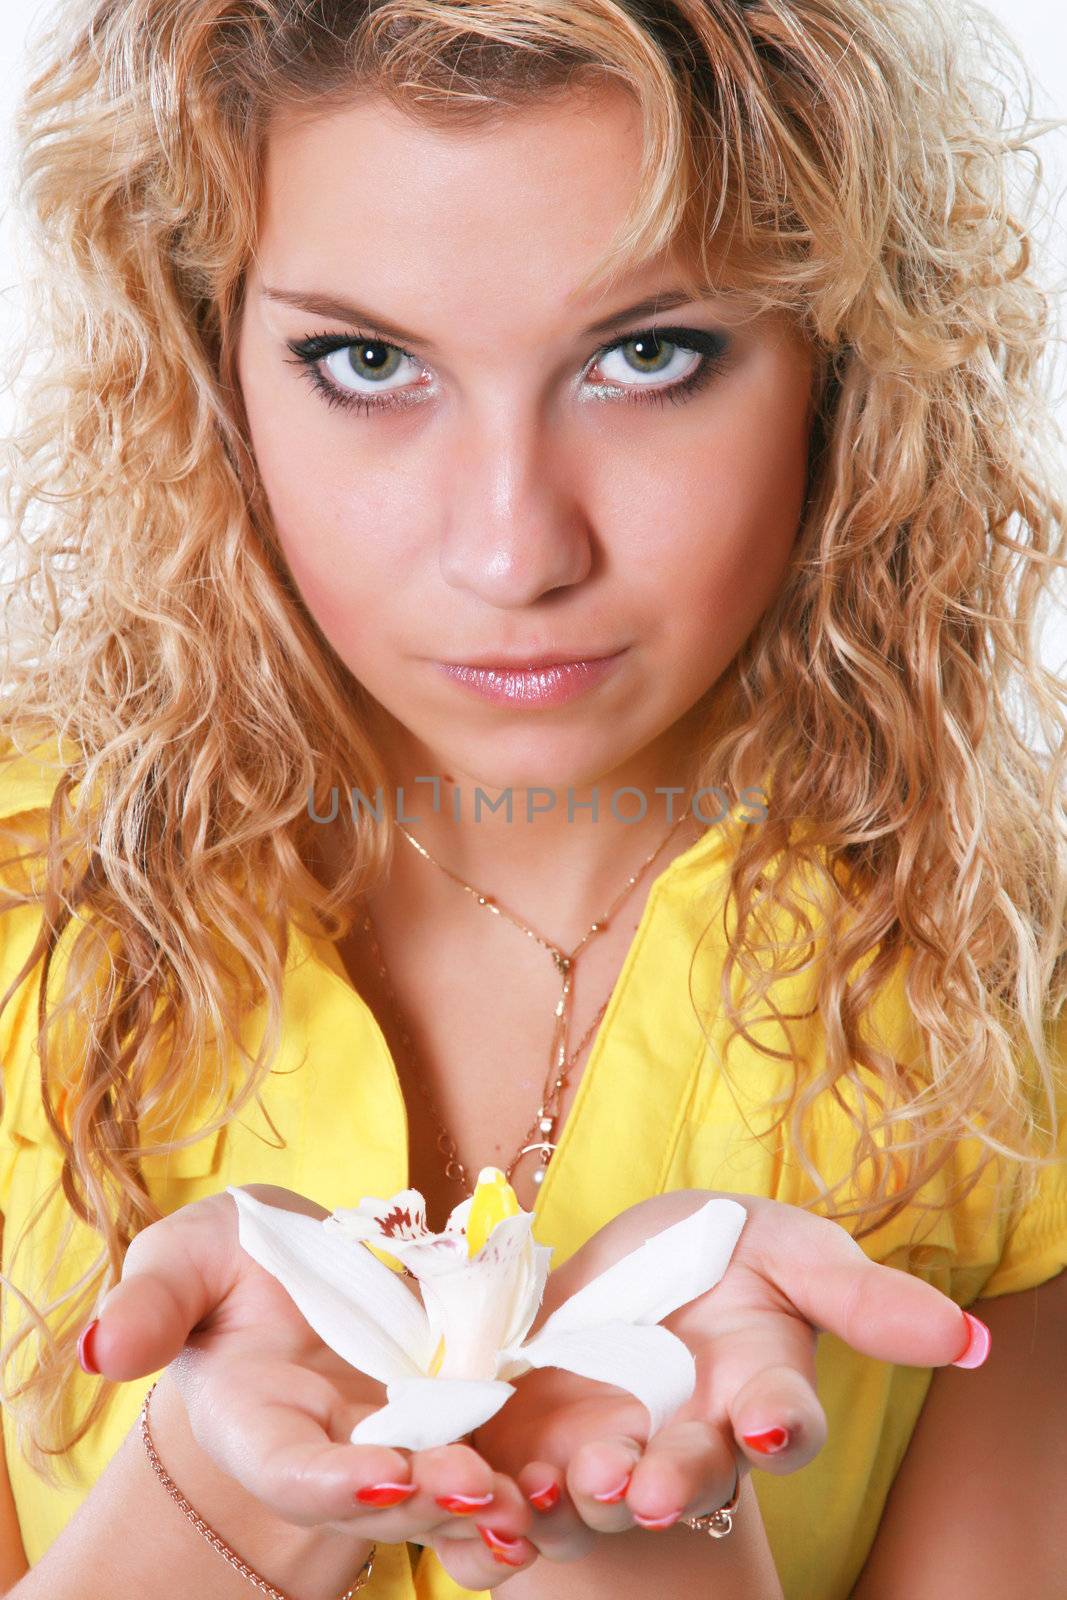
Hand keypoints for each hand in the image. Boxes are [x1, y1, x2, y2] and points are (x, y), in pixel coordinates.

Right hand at [84, 1185, 540, 1588]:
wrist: (299, 1265)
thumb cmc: (230, 1263)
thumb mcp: (185, 1258)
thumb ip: (153, 1301)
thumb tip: (105, 1346)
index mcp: (259, 1420)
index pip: (289, 1466)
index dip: (331, 1480)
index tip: (380, 1478)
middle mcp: (332, 1446)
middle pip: (380, 1491)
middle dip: (428, 1499)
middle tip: (481, 1494)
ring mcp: (398, 1434)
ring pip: (441, 1488)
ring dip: (484, 1506)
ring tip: (529, 1506)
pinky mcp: (453, 1411)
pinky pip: (489, 1451)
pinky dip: (520, 1472)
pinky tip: (556, 1478)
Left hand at [471, 1188, 979, 1559]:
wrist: (620, 1270)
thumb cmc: (718, 1254)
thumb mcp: (786, 1248)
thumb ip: (859, 1295)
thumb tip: (966, 1336)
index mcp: (759, 1398)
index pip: (784, 1423)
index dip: (780, 1429)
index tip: (770, 1427)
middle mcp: (686, 1446)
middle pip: (684, 1481)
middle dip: (665, 1484)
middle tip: (643, 1485)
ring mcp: (604, 1458)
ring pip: (593, 1507)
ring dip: (571, 1507)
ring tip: (547, 1488)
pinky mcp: (526, 1454)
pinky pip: (508, 1504)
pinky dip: (487, 1513)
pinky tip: (470, 1496)